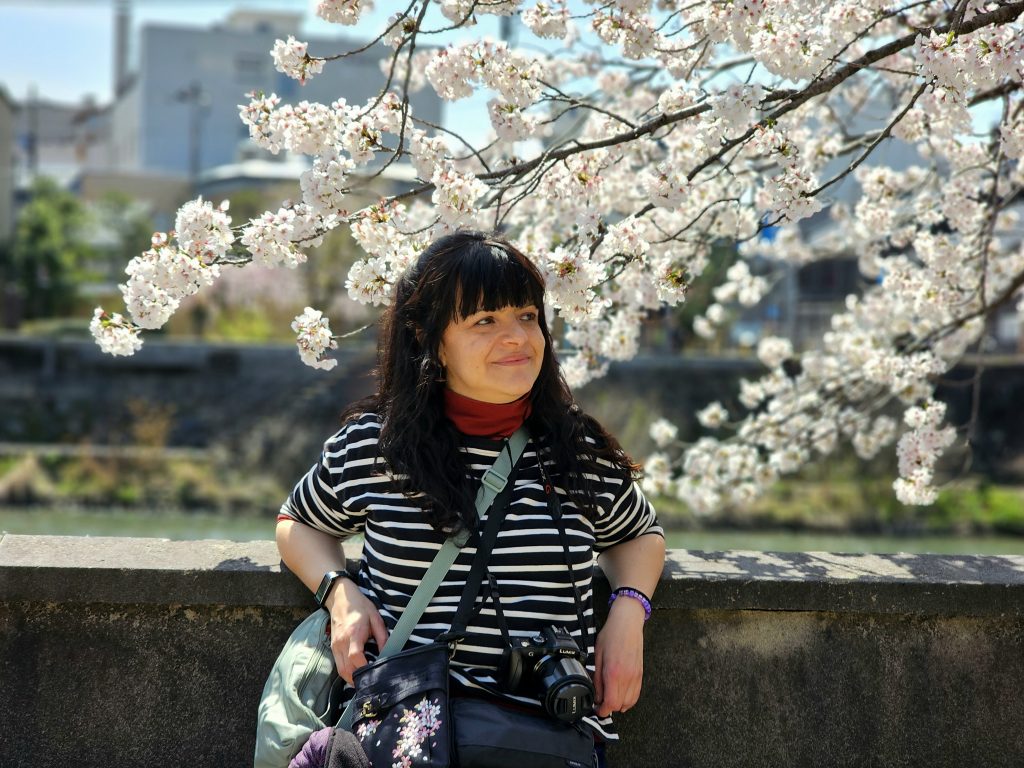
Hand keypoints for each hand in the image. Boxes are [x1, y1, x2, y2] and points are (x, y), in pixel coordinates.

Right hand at [324, 579, 388, 683]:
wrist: (340, 598)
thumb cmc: (360, 606)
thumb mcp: (375, 617)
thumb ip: (382, 636)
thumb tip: (388, 653)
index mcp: (353, 634)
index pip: (355, 657)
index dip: (364, 668)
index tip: (374, 673)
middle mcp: (341, 642)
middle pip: (347, 669)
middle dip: (358, 679)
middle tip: (372, 683)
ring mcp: (335, 646)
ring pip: (341, 670)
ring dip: (351, 678)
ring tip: (365, 681)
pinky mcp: (333, 647)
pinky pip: (338, 665)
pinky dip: (346, 672)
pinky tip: (356, 673)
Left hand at [593, 596, 644, 717]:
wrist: (627, 623)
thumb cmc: (611, 635)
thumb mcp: (597, 655)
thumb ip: (597, 678)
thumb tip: (596, 694)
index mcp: (613, 672)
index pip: (611, 703)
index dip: (602, 711)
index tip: (596, 709)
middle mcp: (627, 677)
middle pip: (620, 706)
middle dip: (608, 708)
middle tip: (600, 702)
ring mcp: (636, 676)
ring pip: (629, 703)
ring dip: (619, 704)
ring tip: (609, 697)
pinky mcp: (641, 674)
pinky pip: (636, 694)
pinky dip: (628, 699)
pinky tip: (620, 693)